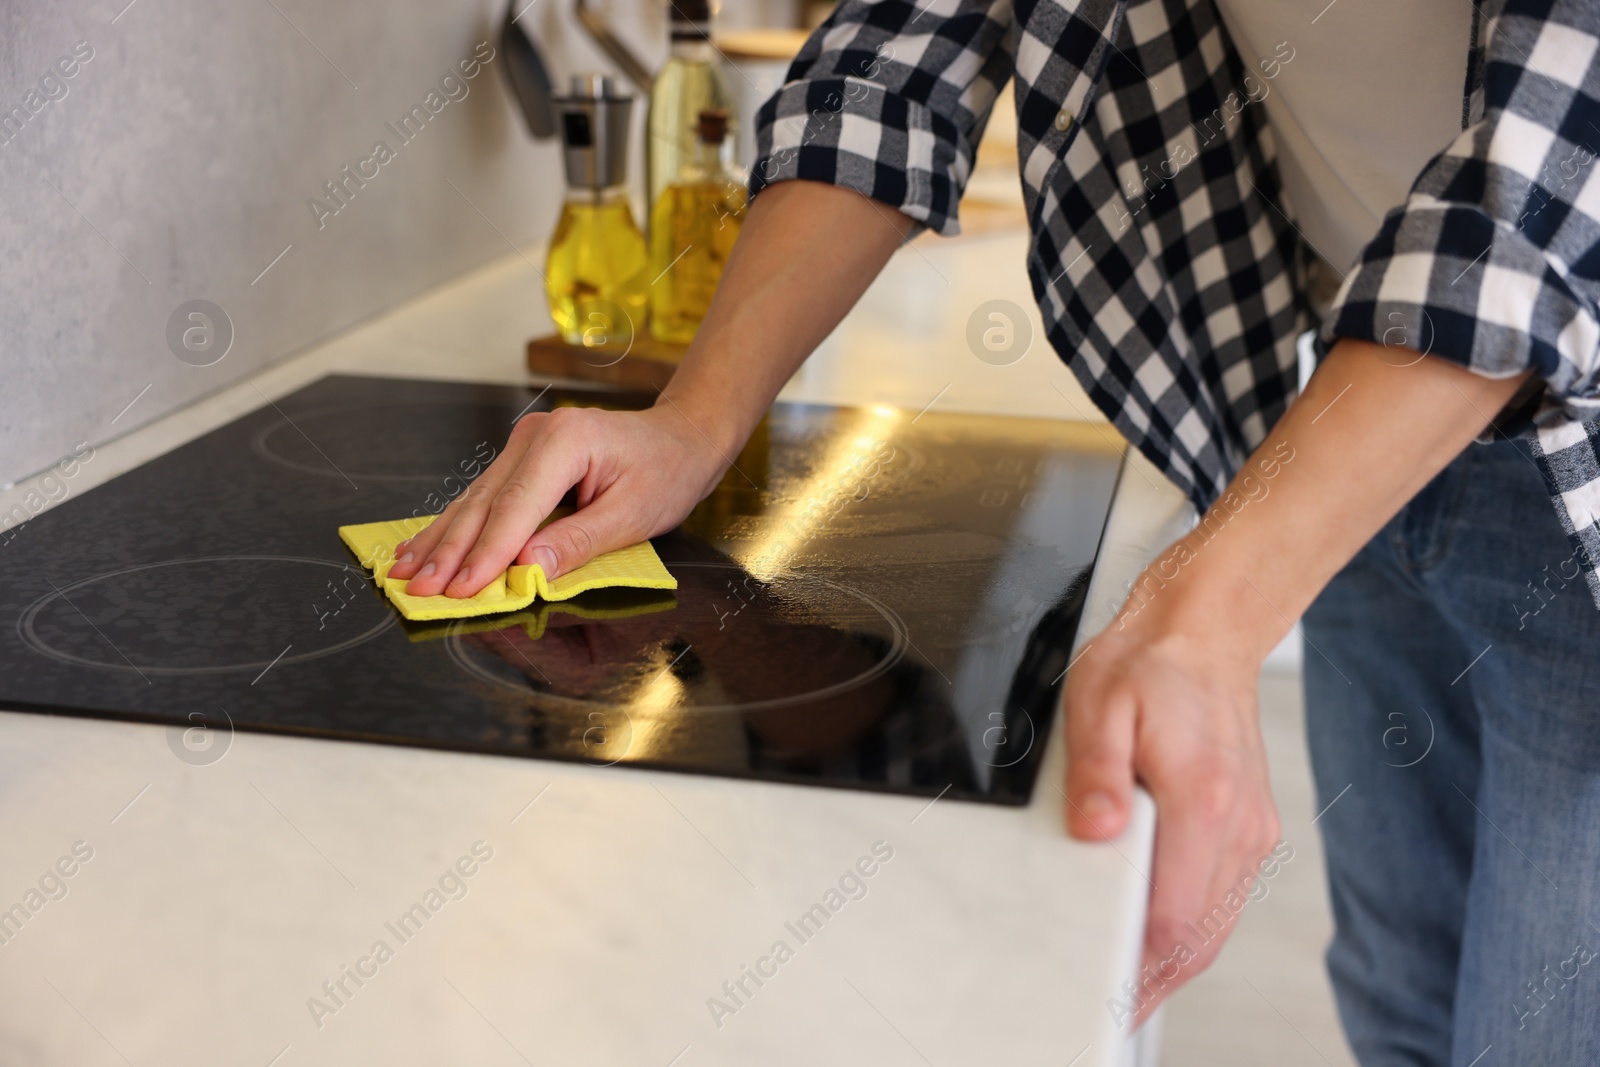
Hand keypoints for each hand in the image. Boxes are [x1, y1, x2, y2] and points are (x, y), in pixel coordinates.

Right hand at [387, 403, 728, 596]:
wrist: (681, 438)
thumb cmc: (667, 472)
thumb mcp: (634, 514)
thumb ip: (578, 541)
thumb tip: (526, 568)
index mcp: (565, 441)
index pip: (515, 508)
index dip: (485, 555)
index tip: (459, 590)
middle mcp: (536, 436)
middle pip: (484, 503)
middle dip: (449, 552)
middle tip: (417, 590)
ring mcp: (525, 443)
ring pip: (475, 500)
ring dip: (440, 540)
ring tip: (403, 572)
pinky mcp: (522, 458)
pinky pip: (484, 497)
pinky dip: (455, 526)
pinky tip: (424, 547)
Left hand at [1063, 599, 1277, 1026]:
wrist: (1204, 634)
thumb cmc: (1149, 665)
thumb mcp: (1098, 703)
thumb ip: (1095, 773)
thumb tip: (1096, 828)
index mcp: (1202, 796)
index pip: (1176, 912)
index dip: (1139, 960)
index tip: (1107, 988)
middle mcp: (1237, 822)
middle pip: (1202, 935)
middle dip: (1155, 979)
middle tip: (1111, 1005)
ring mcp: (1250, 829)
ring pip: (1217, 924)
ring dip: (1175, 961)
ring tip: (1127, 987)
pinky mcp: (1249, 829)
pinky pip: (1223, 899)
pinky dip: (1194, 929)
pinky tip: (1159, 940)